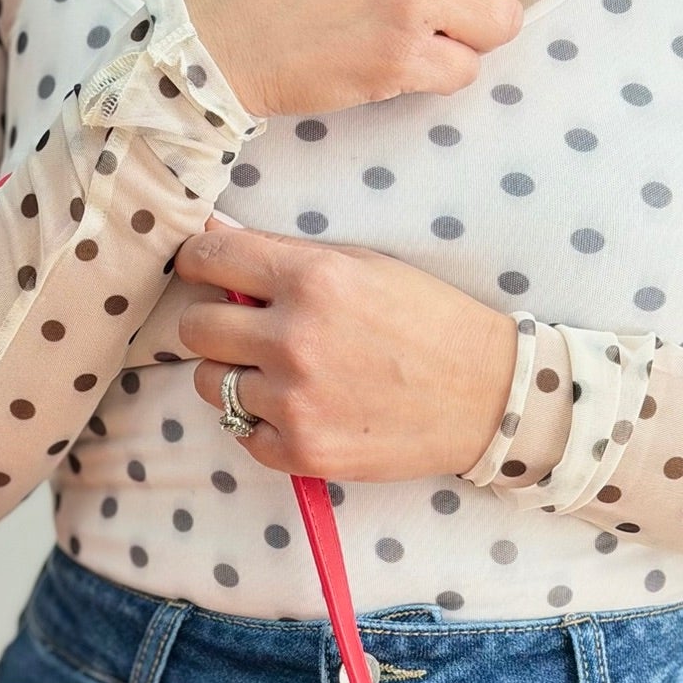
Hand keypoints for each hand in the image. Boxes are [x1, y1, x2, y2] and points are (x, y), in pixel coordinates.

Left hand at [173, 217, 518, 482]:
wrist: (486, 396)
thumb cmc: (427, 321)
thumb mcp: (364, 265)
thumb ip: (284, 252)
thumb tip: (213, 231)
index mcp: (313, 280)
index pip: (209, 258)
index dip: (197, 261)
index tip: (203, 270)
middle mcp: (295, 339)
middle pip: (196, 328)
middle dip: (213, 323)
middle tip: (244, 328)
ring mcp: (295, 401)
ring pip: (211, 383)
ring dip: (234, 374)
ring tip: (280, 372)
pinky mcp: (301, 451)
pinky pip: (241, 432)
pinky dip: (260, 421)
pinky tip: (299, 408)